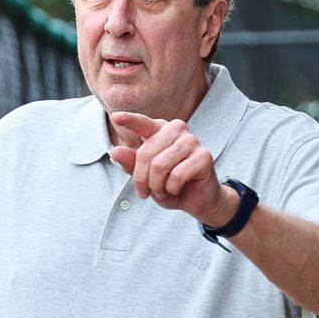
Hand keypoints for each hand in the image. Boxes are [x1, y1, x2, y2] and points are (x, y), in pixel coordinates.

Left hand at [107, 112, 237, 225]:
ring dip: (156, 186)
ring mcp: (192, 141)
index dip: (129, 120)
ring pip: (160, 165)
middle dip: (141, 178)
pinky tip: (176, 188)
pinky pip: (176, 176)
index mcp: (160, 130)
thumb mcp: (145, 177)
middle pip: (146, 153)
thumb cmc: (169, 185)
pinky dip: (171, 189)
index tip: (115, 117)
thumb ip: (131, 164)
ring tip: (162, 190)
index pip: (143, 123)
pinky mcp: (204, 156)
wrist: (196, 200)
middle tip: (145, 192)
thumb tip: (115, 151)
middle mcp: (177, 129)